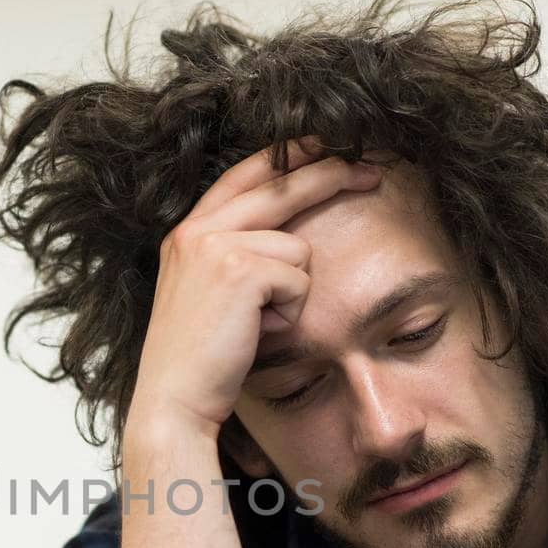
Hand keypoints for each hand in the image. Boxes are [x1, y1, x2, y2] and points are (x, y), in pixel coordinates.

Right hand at [126, 137, 381, 439]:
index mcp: (186, 233)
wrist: (173, 402)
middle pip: (280, 184)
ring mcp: (215, 246)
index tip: (325, 145)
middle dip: (331, 172)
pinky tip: (257, 334)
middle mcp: (196, 230)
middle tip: (374, 169)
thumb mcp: (206, 295)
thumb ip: (233, 256)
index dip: (288, 156)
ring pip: (297, 249)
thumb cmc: (200, 362)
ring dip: (292, 294)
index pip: (245, 176)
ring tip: (256, 326)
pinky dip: (290, 313)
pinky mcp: (240, 270)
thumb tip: (289, 236)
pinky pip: (300, 280)